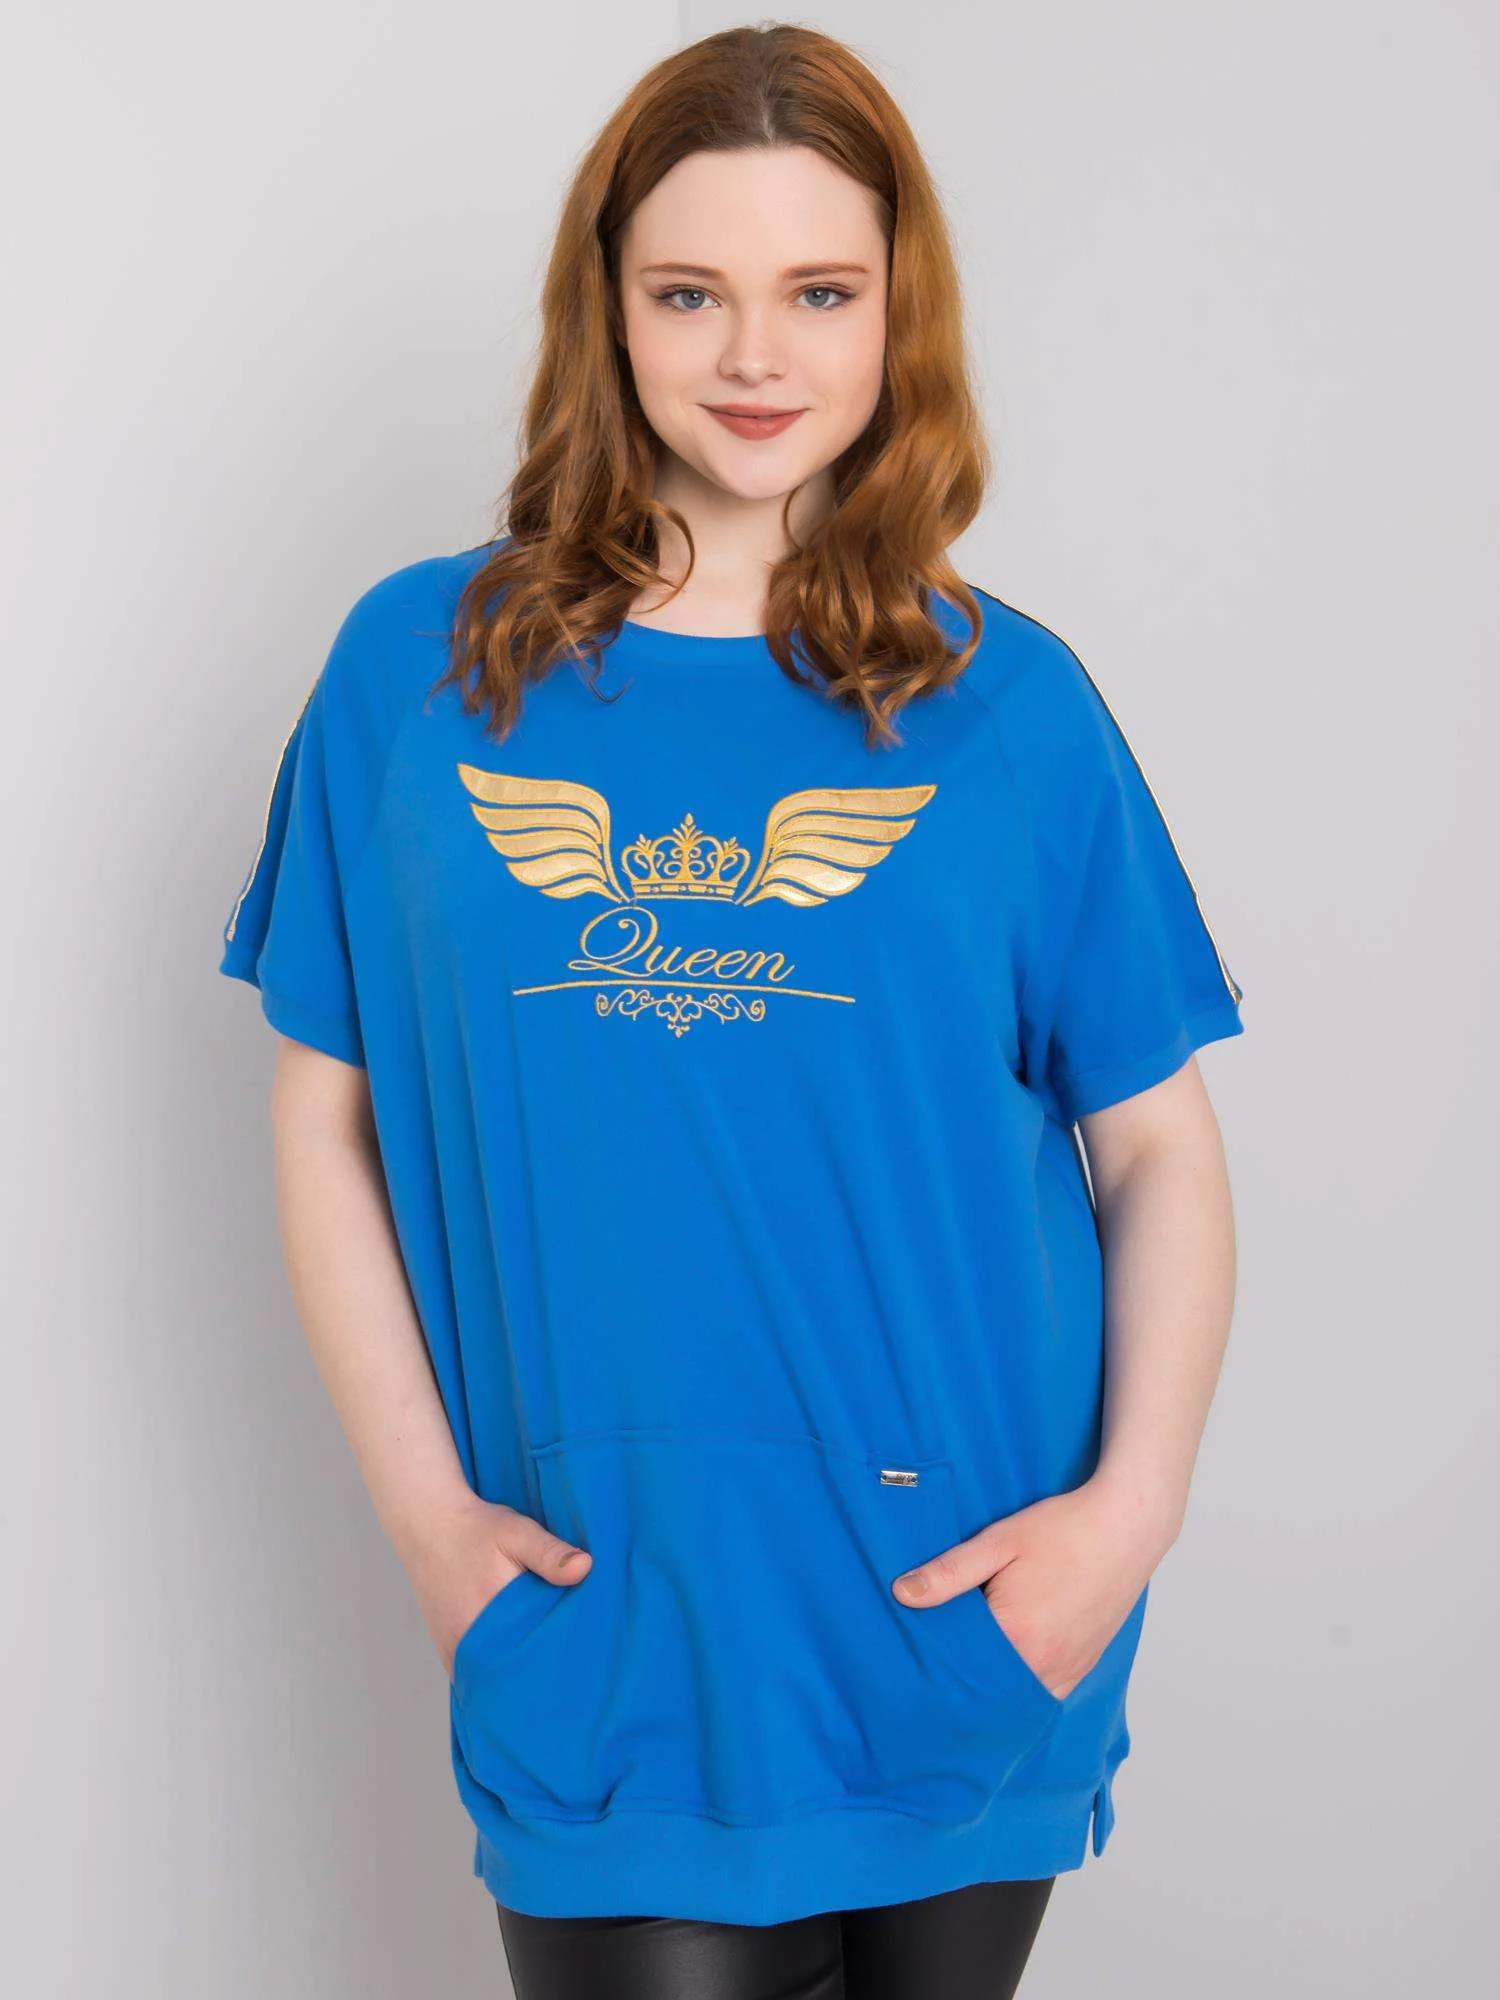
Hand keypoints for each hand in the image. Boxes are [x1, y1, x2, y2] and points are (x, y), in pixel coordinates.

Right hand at [398, 1493, 591, 1678]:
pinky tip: (515, 1662)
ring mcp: (455, 1651)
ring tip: (545, 1669)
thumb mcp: (518, 1532)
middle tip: (568, 1668)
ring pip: (493, 1679)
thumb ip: (550, 1553)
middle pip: (513, 1675)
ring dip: (515, 1675)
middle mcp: (467, 1644)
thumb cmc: (476, 1529)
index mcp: (490, 1619)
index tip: (580, 1658)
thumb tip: (586, 1567)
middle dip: (539, 1674)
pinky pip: (475, 1676)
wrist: (428, 1525)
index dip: (558, 1661)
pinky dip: (495, 1674)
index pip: (533, 1659)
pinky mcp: (447, 1650)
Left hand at [890, 1476, 1171, 1700]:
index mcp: (1015, 1634)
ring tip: (965, 1666)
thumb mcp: (998, 1541)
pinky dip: (1019, 1686)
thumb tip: (902, 1593)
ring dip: (990, 1686)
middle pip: (985, 1688)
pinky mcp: (1082, 1667)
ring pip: (1014, 1696)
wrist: (1127, 1526)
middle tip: (931, 1665)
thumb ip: (949, 1572)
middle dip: (958, 1679)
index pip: (957, 1665)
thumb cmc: (1063, 1529)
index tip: (913, 1655)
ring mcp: (1066, 1670)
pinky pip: (1041, 1692)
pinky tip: (1004, 1666)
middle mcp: (1043, 1663)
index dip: (932, 1659)